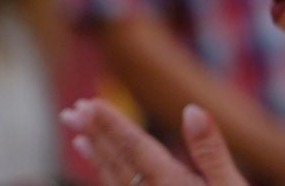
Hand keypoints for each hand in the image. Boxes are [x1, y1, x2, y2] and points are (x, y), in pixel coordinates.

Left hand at [62, 100, 250, 185]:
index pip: (136, 149)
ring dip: (94, 154)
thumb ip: (211, 150)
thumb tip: (191, 109)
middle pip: (117, 163)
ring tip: (76, 132)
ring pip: (111, 181)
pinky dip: (103, 174)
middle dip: (95, 134)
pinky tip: (97, 163)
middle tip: (72, 111)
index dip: (112, 125)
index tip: (89, 105)